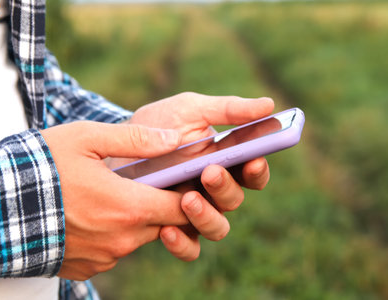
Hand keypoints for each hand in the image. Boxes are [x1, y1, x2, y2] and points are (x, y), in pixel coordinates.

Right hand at [41, 121, 189, 279]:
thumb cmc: (40, 169)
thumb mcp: (87, 139)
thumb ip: (136, 139)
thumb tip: (175, 138)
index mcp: (129, 207)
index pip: (183, 207)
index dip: (192, 193)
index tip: (188, 179)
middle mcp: (123, 239)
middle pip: (164, 223)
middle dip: (165, 205)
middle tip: (152, 183)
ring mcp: (106, 256)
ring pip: (140, 237)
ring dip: (137, 218)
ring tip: (117, 195)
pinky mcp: (89, 267)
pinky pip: (116, 249)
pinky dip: (115, 233)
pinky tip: (95, 214)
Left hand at [124, 92, 274, 260]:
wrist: (118, 144)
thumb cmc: (160, 123)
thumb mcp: (191, 109)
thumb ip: (229, 109)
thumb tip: (269, 105)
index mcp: (225, 161)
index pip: (253, 173)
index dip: (258, 170)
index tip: (253, 160)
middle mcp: (213, 190)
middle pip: (235, 200)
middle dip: (225, 188)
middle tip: (209, 172)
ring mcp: (194, 211)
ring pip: (218, 228)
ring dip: (208, 216)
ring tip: (187, 199)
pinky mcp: (171, 227)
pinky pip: (188, 248)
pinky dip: (182, 243)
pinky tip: (167, 229)